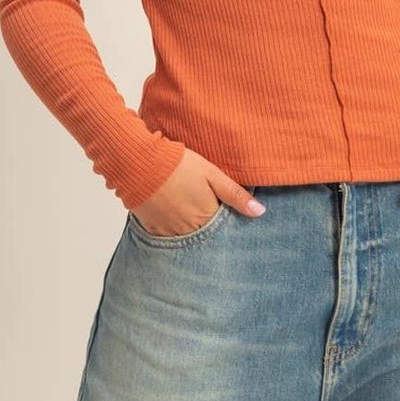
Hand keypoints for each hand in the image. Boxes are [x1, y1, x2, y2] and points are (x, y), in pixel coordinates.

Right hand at [129, 149, 264, 237]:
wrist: (139, 163)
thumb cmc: (178, 165)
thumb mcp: (212, 174)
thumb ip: (236, 195)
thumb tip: (260, 212)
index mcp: (207, 217)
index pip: (224, 229)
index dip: (225, 220)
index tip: (223, 210)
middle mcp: (189, 231)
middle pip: (205, 235)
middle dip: (208, 226)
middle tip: (201, 206)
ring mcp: (169, 233)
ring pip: (186, 237)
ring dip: (189, 228)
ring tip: (185, 208)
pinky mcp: (152, 230)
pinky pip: (166, 237)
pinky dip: (172, 228)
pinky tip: (171, 212)